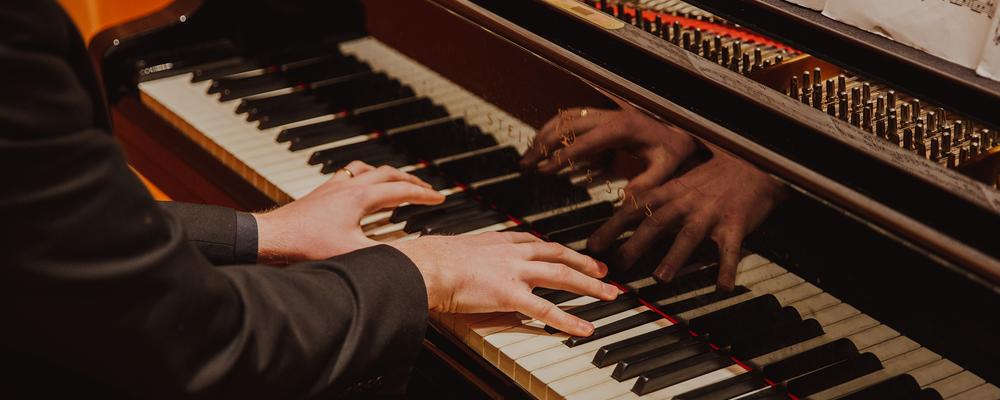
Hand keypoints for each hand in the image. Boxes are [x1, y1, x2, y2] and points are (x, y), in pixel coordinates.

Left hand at [254, 161, 443, 263]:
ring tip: (398, 182)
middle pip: (389, 174)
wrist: (274, 236)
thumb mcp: (352, 252)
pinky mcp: (323, 191)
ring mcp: (335, 186)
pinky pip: (351, 174)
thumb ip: (382, 252)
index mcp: (361, 197)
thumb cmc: (307, 244)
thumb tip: (407, 256)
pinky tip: (363, 188)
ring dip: (388, 174)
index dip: (424, 195)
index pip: (402, 191)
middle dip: (412, 180)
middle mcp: (350, 186)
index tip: (440, 198)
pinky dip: (365, 176)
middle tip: (426, 189)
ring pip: (370, 169)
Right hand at [391, 232, 619, 336]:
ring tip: (609, 294)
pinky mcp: (511, 294)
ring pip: (562, 276)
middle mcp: (512, 252)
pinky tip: (584, 328)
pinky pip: (547, 310)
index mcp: (499, 241)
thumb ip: (475, 258)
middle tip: (603, 270)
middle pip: (557, 254)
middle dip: (584, 262)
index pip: (536, 242)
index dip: (557, 249)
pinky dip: (569, 320)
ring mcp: (515, 272)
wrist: (425, 265)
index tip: (570, 253)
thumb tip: (472, 266)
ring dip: (589, 285)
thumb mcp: (459, 251)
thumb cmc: (432, 261)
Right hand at [521, 100, 697, 194]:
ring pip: (565, 117)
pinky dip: (553, 131)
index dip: (563, 155)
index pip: (585, 140)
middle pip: (567, 123)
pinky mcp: (602, 115)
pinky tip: (544, 149)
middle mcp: (610, 115)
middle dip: (543, 143)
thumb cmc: (674, 150)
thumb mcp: (666, 168)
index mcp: (623, 127)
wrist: (681, 129)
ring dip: (543, 135)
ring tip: (527, 157)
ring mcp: (605, 112)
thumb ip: (647, 183)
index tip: (545, 170)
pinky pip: (571, 118)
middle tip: (525, 165)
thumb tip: (624, 200)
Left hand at [588, 145, 786, 290]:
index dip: (612, 226)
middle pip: (656, 223)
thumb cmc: (714, 176)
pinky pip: (730, 250)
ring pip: (689, 236)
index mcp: (670, 192)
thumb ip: (655, 196)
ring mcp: (711, 214)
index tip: (593, 245)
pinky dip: (727, 269)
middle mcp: (687, 202)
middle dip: (635, 244)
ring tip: (660, 278)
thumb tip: (625, 210)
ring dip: (674, 258)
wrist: (754, 163)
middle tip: (618, 264)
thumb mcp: (680, 181)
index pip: (635, 208)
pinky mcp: (735, 225)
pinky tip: (722, 288)